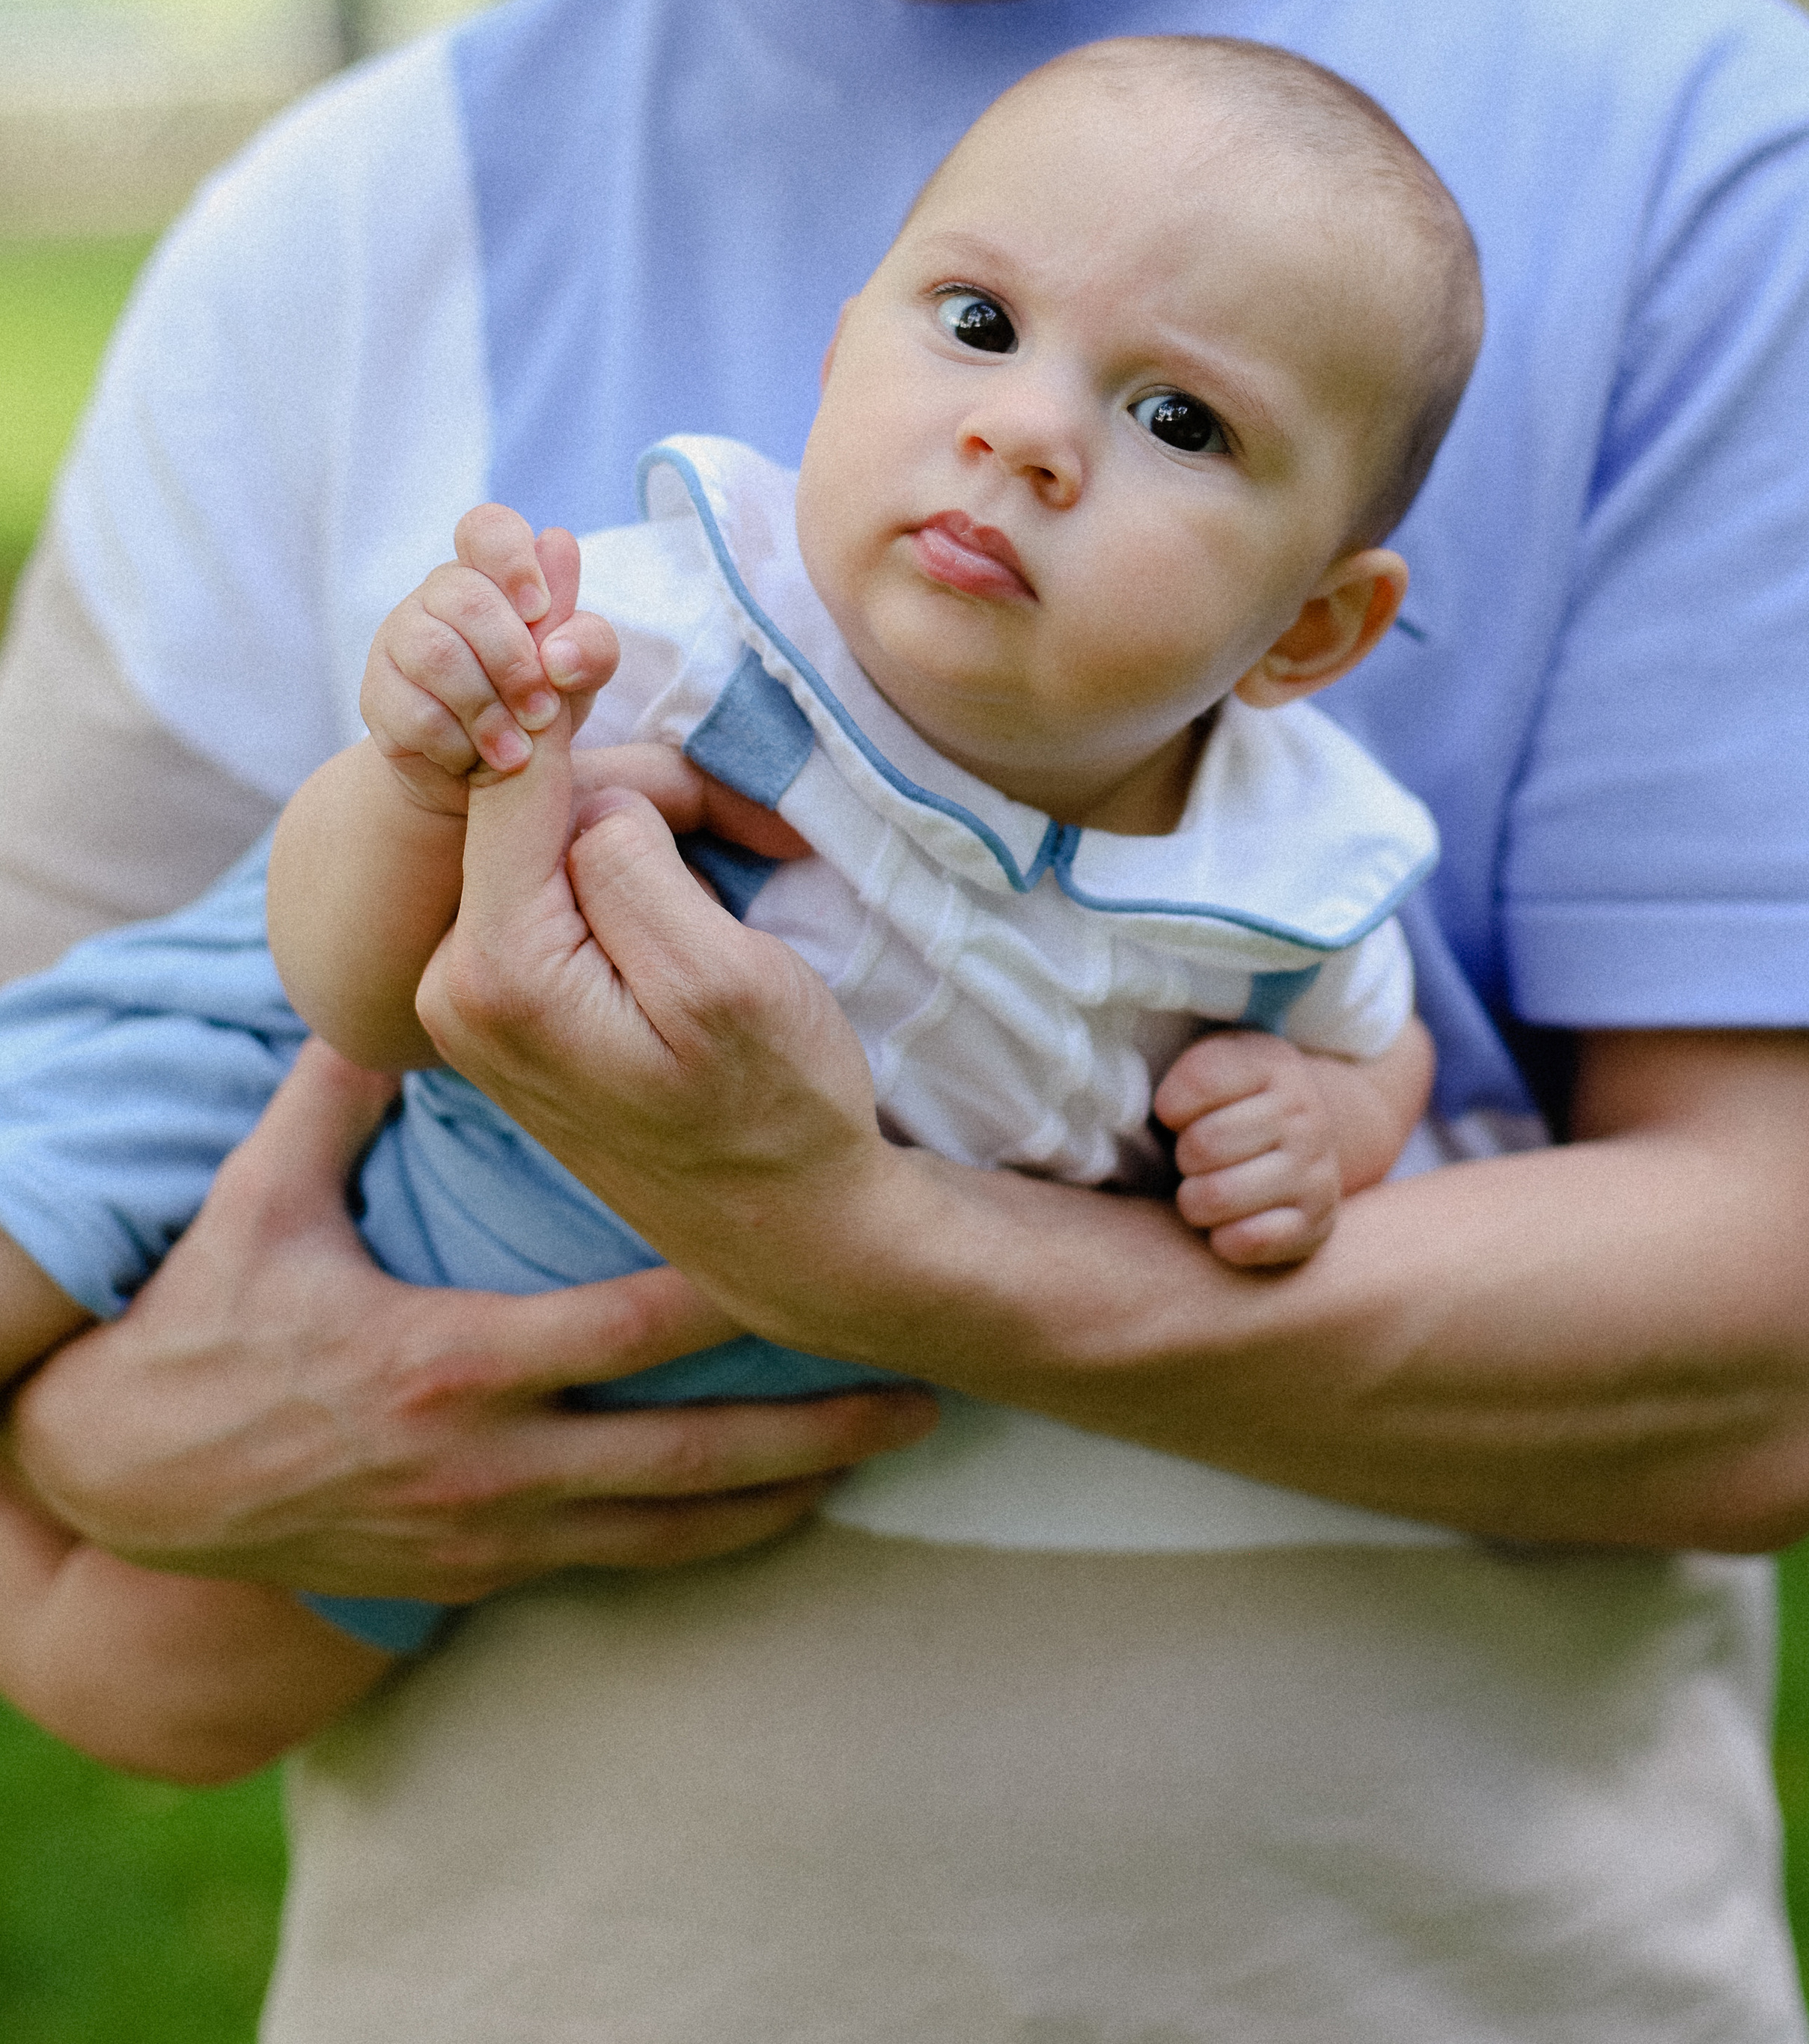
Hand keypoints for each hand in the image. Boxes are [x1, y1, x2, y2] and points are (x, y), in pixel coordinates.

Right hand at [8, 1039, 935, 1596]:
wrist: (131, 1489)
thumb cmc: (202, 1330)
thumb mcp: (261, 1203)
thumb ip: (336, 1095)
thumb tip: (394, 992)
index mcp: (450, 1361)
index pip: (622, 1326)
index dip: (728, 1295)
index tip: (820, 1259)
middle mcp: (490, 1462)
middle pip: (687, 1455)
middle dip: (811, 1427)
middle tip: (921, 1395)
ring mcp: (494, 1532)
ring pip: (673, 1529)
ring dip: (787, 1493)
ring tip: (888, 1448)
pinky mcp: (483, 1573)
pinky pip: (624, 1565)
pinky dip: (712, 1543)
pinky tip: (784, 1514)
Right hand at [361, 505, 621, 817]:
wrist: (482, 777)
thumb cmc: (536, 704)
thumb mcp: (579, 677)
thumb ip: (588, 643)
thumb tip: (560, 643)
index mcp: (492, 572)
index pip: (488, 528)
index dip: (514, 561)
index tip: (540, 611)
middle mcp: (439, 594)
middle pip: (467, 600)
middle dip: (515, 663)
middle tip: (543, 713)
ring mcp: (400, 638)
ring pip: (436, 655)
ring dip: (487, 709)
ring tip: (517, 751)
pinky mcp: (376, 692)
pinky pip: (414, 710)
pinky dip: (457, 742)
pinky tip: (476, 759)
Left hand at [416, 723, 909, 1349]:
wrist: (781, 1226)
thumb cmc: (776, 1107)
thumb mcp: (722, 976)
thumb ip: (631, 862)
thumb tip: (584, 795)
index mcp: (497, 972)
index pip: (512, 783)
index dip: (574, 711)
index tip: (607, 650)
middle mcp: (453, 985)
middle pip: (532, 809)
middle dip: (642, 795)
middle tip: (759, 831)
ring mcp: (472, 1000)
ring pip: (550, 844)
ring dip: (647, 836)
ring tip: (743, 875)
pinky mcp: (505, 1005)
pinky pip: (555, 894)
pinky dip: (630, 880)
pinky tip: (695, 916)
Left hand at [1154, 1031, 1343, 1267]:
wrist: (1302, 1143)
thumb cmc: (1232, 1105)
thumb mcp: (1213, 1064)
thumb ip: (1183, 1072)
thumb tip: (1137, 1107)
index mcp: (1273, 1064)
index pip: (1200, 1080)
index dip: (1171, 1104)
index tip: (1177, 1113)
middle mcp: (1304, 1114)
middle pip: (1202, 1144)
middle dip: (1183, 1155)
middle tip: (1193, 1157)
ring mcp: (1316, 1172)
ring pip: (1217, 1196)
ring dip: (1195, 1200)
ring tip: (1206, 1188)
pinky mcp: (1316, 1225)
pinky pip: (1248, 1241)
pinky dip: (1223, 1238)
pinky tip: (1228, 1222)